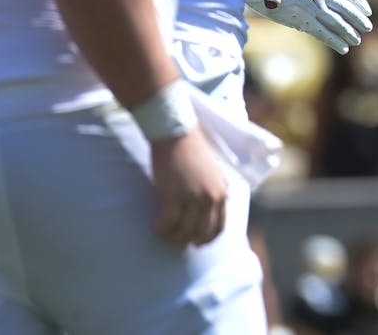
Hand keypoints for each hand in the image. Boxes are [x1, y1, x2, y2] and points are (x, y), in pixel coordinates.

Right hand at [150, 129, 227, 244]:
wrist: (177, 135)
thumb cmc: (191, 152)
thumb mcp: (211, 174)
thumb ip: (212, 192)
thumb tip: (206, 213)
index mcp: (222, 193)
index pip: (219, 227)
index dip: (206, 239)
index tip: (195, 243)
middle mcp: (211, 197)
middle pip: (201, 233)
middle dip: (187, 239)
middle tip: (173, 236)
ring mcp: (194, 197)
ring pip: (184, 231)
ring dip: (171, 234)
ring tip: (162, 229)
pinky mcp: (175, 196)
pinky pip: (168, 223)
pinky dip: (161, 228)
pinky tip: (155, 225)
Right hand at [245, 0, 373, 53]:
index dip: (357, 1)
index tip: (367, 9)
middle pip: (345, 8)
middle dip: (357, 18)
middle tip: (368, 26)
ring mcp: (312, 8)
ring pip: (338, 22)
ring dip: (349, 32)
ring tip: (357, 40)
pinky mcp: (302, 20)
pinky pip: (323, 33)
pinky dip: (335, 41)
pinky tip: (344, 48)